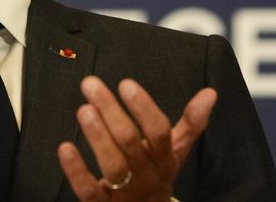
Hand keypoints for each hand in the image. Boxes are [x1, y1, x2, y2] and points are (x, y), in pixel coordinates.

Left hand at [57, 77, 216, 200]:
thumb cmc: (156, 176)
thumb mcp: (175, 153)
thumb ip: (191, 124)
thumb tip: (210, 93)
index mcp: (164, 160)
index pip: (159, 132)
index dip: (144, 108)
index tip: (126, 84)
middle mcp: (147, 177)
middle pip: (130, 143)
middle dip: (110, 111)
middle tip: (90, 85)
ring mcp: (126, 194)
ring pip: (113, 167)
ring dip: (97, 137)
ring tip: (83, 110)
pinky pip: (89, 191)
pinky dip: (76, 170)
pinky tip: (65, 147)